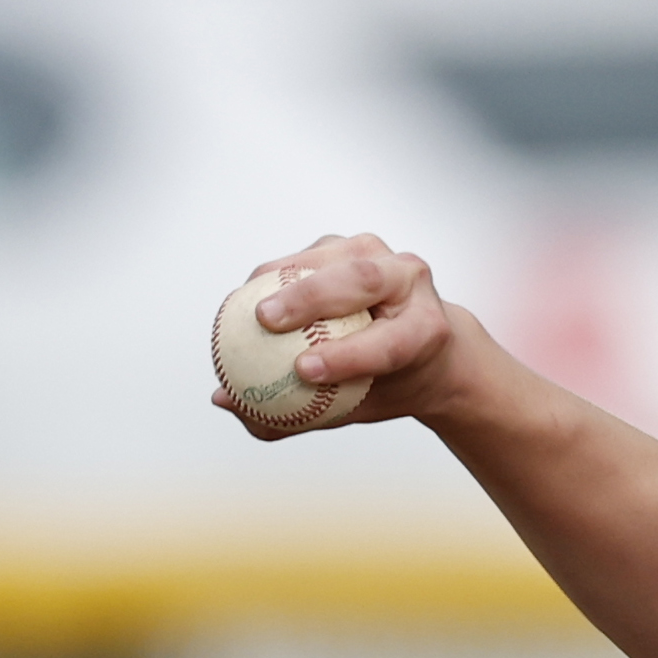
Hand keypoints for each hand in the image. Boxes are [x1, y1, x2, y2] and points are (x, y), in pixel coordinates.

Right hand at [210, 232, 477, 438]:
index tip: (304, 370)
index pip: (388, 343)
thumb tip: (225, 402)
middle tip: (265, 321)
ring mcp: (384, 256)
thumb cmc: (394, 384)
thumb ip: (300, 412)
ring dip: (286, 278)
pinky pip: (309, 254)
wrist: (432, 347)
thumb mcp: (361, 409)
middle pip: (360, 281)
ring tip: (249, 305)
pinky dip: (276, 272)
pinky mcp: (354, 245)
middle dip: (311, 298)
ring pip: (333, 258)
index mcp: (429, 330)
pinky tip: (247, 293)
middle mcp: (413, 283)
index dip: (347, 357)